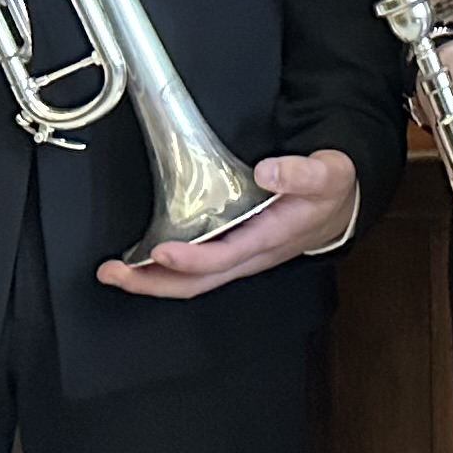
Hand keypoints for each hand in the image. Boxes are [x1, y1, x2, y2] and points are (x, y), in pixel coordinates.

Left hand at [96, 149, 360, 297]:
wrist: (339, 208)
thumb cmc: (329, 191)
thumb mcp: (327, 174)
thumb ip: (301, 171)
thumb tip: (267, 170)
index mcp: (270, 237)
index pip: (225, 256)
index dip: (192, 258)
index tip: (161, 251)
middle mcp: (250, 257)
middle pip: (197, 283)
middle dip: (153, 282)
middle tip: (113, 273)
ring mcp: (239, 260)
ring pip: (192, 282)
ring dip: (151, 281)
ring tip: (114, 272)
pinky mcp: (232, 255)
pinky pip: (194, 273)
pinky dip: (164, 272)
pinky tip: (142, 264)